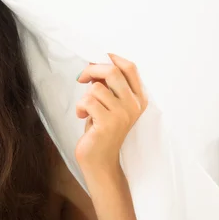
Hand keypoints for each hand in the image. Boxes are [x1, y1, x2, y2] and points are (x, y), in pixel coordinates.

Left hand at [74, 54, 147, 174]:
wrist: (100, 161)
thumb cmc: (102, 130)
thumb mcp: (110, 104)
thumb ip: (109, 86)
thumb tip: (95, 63)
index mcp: (138, 98)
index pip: (130, 68)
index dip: (111, 58)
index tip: (95, 60)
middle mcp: (134, 105)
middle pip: (112, 71)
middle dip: (91, 70)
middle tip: (81, 78)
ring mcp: (122, 114)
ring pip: (96, 88)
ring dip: (85, 97)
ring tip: (86, 110)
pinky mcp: (108, 123)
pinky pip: (87, 101)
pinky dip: (80, 108)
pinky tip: (83, 117)